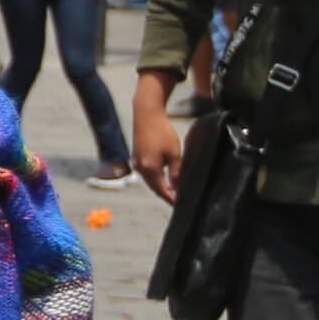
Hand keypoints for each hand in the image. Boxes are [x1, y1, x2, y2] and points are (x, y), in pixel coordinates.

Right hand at [131, 80, 182, 201]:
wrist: (146, 114)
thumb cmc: (162, 132)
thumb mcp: (174, 153)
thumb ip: (176, 172)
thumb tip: (179, 187)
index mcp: (150, 169)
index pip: (162, 191)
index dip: (171, 199)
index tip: (181, 205)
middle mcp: (140, 169)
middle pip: (155, 188)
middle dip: (167, 195)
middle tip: (179, 200)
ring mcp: (137, 163)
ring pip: (150, 181)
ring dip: (161, 186)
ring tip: (175, 190)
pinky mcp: (137, 157)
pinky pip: (147, 173)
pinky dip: (156, 178)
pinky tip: (165, 177)